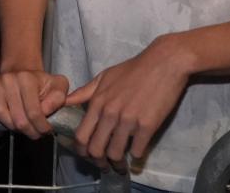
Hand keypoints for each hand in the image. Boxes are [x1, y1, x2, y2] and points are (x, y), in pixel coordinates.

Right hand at [0, 66, 69, 139]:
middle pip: (17, 118)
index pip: (34, 112)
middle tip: (35, 133)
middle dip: (29, 130)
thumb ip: (58, 98)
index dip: (42, 127)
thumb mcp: (58, 86)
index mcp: (27, 78)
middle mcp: (8, 79)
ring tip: (21, 127)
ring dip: (10, 126)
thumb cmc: (40, 83)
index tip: (45, 130)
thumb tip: (46, 111)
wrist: (23, 72)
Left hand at [66, 36, 194, 171]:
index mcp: (98, 102)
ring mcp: (129, 120)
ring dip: (118, 162)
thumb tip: (65, 102)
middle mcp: (110, 113)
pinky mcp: (148, 125)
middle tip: (105, 166)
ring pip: (116, 153)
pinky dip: (136, 155)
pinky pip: (137, 151)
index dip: (81, 150)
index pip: (81, 135)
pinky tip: (137, 151)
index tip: (87, 155)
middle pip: (96, 149)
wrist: (164, 63)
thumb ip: (84, 92)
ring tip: (121, 164)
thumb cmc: (133, 69)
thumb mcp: (104, 76)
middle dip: (98, 162)